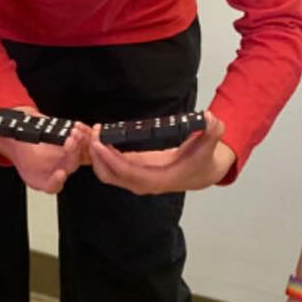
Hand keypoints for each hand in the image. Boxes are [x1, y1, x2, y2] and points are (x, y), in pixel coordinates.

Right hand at [0, 108, 88, 193]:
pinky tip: (77, 127)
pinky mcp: (72, 148)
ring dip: (79, 145)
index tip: (60, 174)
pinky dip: (82, 138)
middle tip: (70, 142)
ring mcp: (65, 159)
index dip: (55, 182)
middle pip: (67, 168)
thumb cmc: (13, 140)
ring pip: (77, 157)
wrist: (23, 133)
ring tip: (74, 132)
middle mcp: (52, 170)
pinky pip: (81, 146)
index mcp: (37, 176)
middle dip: (70, 155)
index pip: (50, 186)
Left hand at [87, 112, 235, 194]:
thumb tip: (209, 119)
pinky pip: (112, 165)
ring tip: (90, 133)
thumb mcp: (210, 144)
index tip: (99, 144)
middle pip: (111, 175)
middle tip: (90, 134)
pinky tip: (97, 137)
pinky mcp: (134, 169)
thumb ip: (211, 131)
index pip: (128, 173)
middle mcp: (143, 182)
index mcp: (158, 179)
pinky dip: (102, 154)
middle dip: (97, 156)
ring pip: (108, 172)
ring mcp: (136, 178)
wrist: (203, 172)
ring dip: (96, 155)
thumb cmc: (203, 160)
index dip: (111, 159)